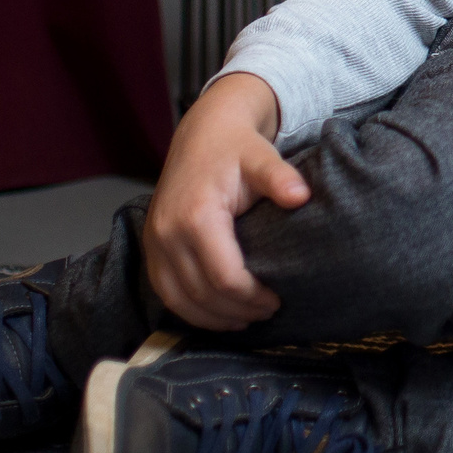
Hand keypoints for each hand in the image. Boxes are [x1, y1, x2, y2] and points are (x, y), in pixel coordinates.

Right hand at [139, 73, 307, 331]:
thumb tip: (301, 196)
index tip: (277, 300)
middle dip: (237, 311)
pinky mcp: (151, 247)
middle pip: (202, 294)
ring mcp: (154, 243)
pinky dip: (190, 309)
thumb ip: (279, 177)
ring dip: (213, 318)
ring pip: (179, 300)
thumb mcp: (261, 157)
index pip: (224, 277)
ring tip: (246, 319)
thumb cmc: (237, 147)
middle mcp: (167, 235)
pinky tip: (217, 313)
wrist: (202, 133)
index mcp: (195, 216)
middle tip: (269, 312)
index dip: (252, 297)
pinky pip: (166, 292)